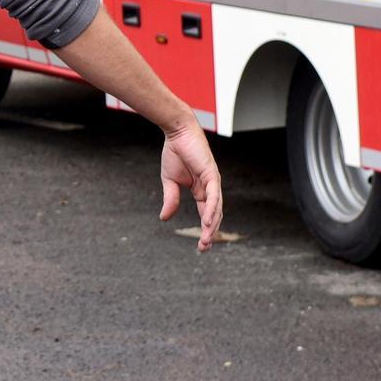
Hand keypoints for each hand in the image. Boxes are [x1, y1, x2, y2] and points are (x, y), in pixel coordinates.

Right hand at [159, 122, 224, 251]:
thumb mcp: (169, 181)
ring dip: (212, 225)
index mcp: (201, 190)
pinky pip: (213, 195)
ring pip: (216, 208)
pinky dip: (212, 208)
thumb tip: (164, 219)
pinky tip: (208, 221)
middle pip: (214, 215)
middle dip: (210, 232)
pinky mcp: (211, 174)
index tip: (200, 246)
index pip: (206, 214)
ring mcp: (213, 182)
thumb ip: (170, 199)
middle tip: (204, 248)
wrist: (176, 132)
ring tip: (206, 240)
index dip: (204, 229)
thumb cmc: (174, 153)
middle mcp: (210, 188)